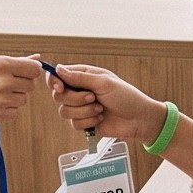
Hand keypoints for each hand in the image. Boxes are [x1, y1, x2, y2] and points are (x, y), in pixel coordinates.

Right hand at [0, 55, 42, 127]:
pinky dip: (6, 110)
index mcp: (1, 64)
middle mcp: (3, 82)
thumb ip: (15, 62)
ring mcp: (0, 100)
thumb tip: (38, 59)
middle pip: (30, 86)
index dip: (29, 71)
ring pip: (23, 100)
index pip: (35, 69)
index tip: (20, 73)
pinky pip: (14, 113)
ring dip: (13, 98)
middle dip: (20, 85)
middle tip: (1, 84)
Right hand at [43, 62, 165, 143]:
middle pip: (58, 96)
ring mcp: (81, 107)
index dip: (54, 81)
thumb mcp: (104, 82)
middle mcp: (79, 91)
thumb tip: (58, 69)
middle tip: (93, 97)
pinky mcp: (84, 122)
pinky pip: (74, 124)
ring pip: (64, 111)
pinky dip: (88, 121)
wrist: (139, 119)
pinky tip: (101, 118)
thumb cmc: (126, 96)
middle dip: (75, 99)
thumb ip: (79, 77)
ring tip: (100, 109)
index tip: (60, 87)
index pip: (58, 75)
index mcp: (83, 76)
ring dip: (84, 111)